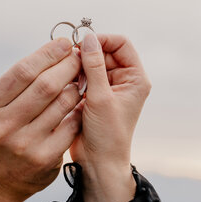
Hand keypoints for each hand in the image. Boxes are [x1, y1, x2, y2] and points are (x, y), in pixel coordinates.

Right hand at [0, 38, 81, 199]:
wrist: (1, 177)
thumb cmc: (6, 128)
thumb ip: (22, 80)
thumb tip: (58, 47)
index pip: (23, 71)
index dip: (48, 54)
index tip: (65, 44)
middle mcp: (2, 126)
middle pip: (46, 85)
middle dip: (68, 66)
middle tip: (79, 58)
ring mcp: (24, 145)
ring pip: (62, 103)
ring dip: (77, 86)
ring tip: (81, 79)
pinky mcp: (44, 159)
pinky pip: (71, 125)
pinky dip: (79, 110)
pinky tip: (80, 104)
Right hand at [69, 33, 150, 201]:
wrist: (98, 163)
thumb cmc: (107, 135)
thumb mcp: (100, 98)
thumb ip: (93, 66)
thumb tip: (88, 38)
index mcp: (135, 78)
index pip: (121, 44)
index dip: (102, 40)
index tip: (82, 43)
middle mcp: (123, 81)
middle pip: (104, 52)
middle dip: (86, 54)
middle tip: (69, 61)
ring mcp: (107, 88)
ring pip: (90, 64)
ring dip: (78, 67)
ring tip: (69, 78)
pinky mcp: (93, 96)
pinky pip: (82, 77)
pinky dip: (73, 78)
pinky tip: (66, 86)